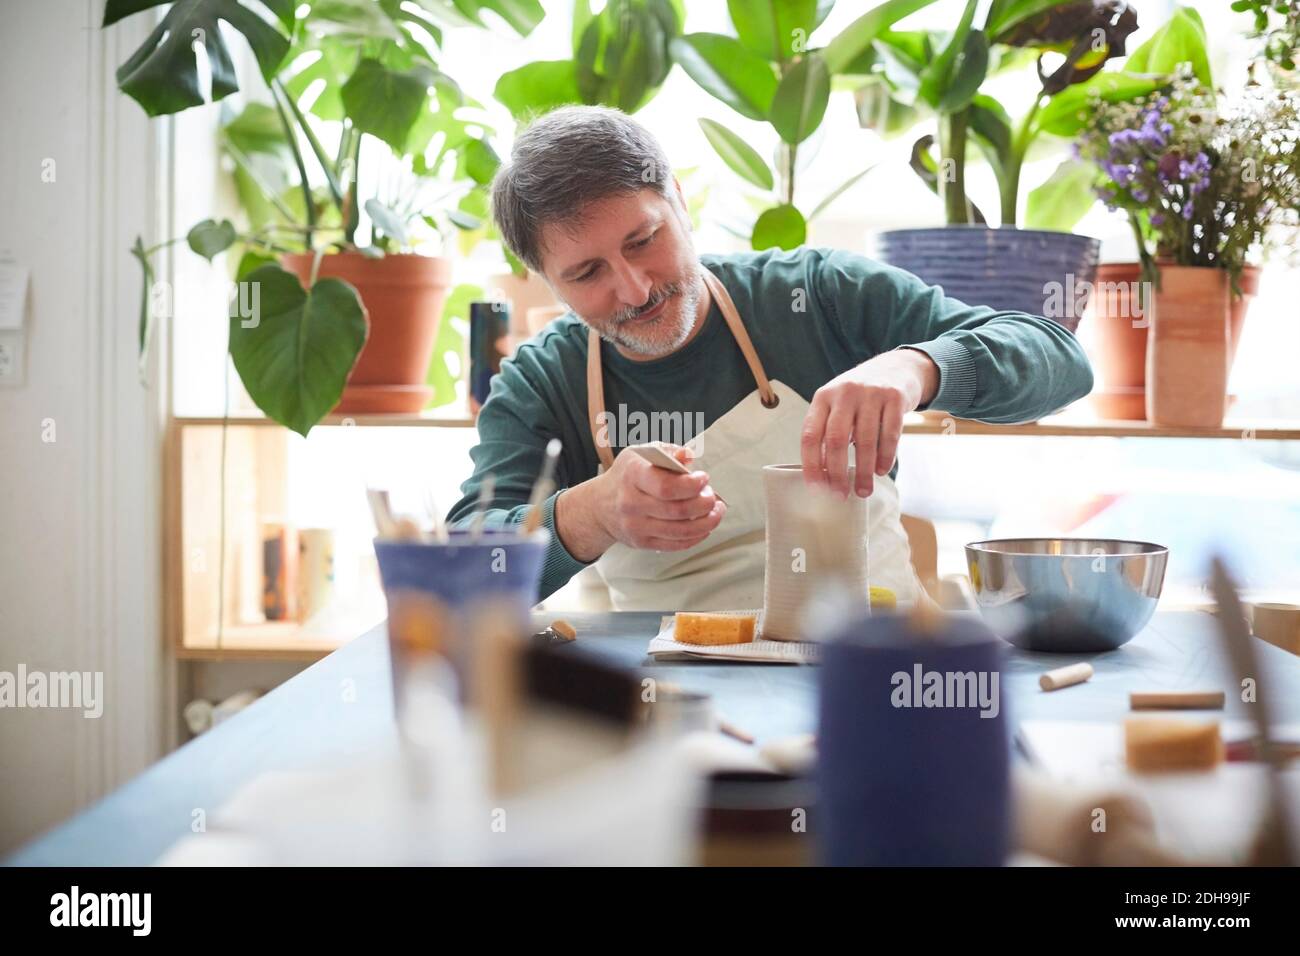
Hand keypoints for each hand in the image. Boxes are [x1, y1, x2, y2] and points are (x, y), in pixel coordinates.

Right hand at [554, 443, 725, 560]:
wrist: (599, 506)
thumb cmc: (626, 476)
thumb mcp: (640, 454)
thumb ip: (667, 452)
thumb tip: (688, 456)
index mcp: (632, 476)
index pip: (665, 486)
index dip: (691, 485)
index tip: (704, 479)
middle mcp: (631, 503)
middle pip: (677, 510)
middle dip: (703, 504)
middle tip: (712, 497)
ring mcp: (636, 526)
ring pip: (680, 531)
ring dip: (706, 523)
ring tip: (716, 512)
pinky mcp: (642, 543)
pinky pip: (675, 544)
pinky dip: (696, 537)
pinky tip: (705, 527)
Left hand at [800, 348, 938, 498]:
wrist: (896, 367)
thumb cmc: (860, 396)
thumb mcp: (837, 404)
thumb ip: (828, 430)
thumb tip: (822, 473)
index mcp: (823, 397)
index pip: (811, 434)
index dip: (811, 464)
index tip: (816, 487)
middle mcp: (844, 393)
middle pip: (836, 440)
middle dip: (837, 473)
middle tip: (840, 494)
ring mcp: (871, 393)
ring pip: (864, 441)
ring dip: (863, 471)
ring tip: (864, 490)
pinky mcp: (895, 398)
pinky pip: (890, 434)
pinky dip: (885, 457)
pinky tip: (881, 471)